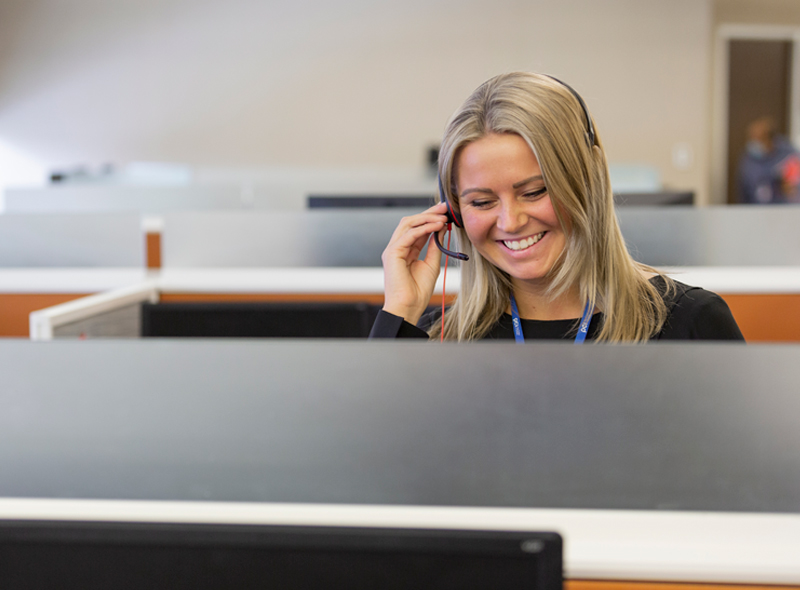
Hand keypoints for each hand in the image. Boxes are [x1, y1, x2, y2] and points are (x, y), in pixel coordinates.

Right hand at [381, 202, 448, 324]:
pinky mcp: (392, 253)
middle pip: (411, 222)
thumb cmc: (417, 292)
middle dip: (428, 213)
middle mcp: (397, 248)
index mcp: (405, 251)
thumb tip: (441, 230)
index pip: (417, 228)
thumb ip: (435, 247)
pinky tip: (436, 226)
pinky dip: (423, 228)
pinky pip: (408, 234)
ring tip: (442, 216)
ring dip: (426, 218)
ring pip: (408, 224)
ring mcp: (393, 249)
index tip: (445, 212)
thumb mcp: (431, 264)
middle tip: (444, 208)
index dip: (430, 218)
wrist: (408, 308)